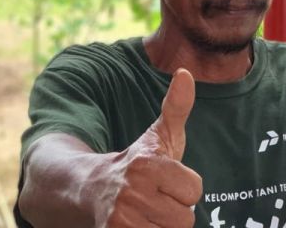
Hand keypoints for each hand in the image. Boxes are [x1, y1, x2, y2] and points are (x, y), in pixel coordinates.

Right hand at [101, 69, 202, 227]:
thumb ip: (176, 107)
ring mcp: (121, 219)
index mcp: (147, 164)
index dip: (185, 188)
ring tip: (148, 214)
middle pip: (184, 218)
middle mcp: (132, 191)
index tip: (167, 182)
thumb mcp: (158, 136)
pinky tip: (141, 225)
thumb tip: (186, 73)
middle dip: (174, 211)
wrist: (90, 189)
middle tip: (156, 200)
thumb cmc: (137, 163)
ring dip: (163, 227)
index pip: (195, 190)